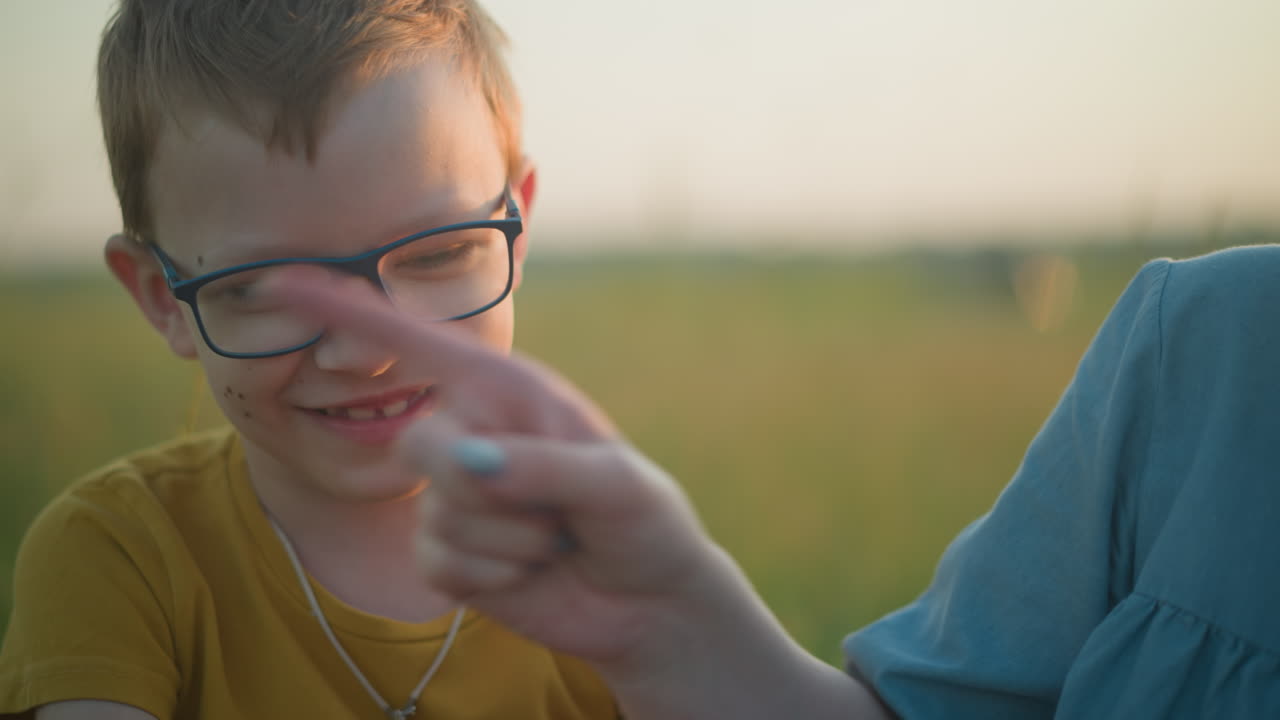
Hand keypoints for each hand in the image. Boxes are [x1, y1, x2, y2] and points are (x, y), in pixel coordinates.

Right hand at [272, 270, 890, 719]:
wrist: (645, 601)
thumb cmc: (643, 523)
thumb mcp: (617, 486)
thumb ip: (543, 466)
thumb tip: (464, 461)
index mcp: (509, 391)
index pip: (417, 343)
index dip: (348, 311)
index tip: (279, 280)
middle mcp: (472, 432)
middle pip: (420, 446)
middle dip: (486, 489)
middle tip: (553, 509)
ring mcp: (454, 495)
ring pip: (438, 518)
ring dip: (511, 542)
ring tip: (556, 538)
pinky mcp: (448, 552)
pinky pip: (439, 565)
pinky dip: (495, 577)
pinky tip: (532, 569)